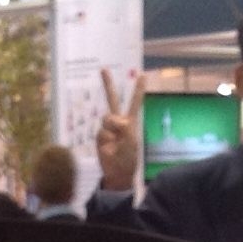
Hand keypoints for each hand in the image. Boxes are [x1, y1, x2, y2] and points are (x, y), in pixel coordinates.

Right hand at [96, 68, 144, 190]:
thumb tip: (113, 120)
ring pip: (107, 118)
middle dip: (107, 84)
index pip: (135, 102)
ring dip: (112, 128)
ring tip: (116, 141)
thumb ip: (124, 127)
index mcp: (131, 122)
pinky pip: (101, 131)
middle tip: (103, 69)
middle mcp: (118, 122)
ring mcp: (107, 128)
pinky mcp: (99, 136)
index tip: (143, 74)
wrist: (118, 173)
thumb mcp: (132, 141)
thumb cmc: (129, 158)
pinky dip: (106, 139)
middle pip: (113, 100)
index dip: (138, 89)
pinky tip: (109, 147)